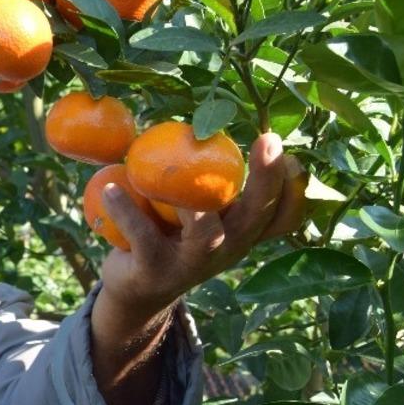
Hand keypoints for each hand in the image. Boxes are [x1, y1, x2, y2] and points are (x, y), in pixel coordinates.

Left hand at [98, 131, 305, 322]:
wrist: (137, 289)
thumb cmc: (173, 235)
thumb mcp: (200, 212)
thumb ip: (209, 181)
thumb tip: (205, 115)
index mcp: (242, 231)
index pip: (284, 214)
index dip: (294, 187)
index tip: (292, 154)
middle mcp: (228, 248)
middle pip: (256, 216)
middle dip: (267, 180)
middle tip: (269, 141)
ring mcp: (194, 263)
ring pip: (206, 233)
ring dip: (193, 203)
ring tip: (172, 174)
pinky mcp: (157, 271)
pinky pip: (144, 237)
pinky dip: (126, 211)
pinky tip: (109, 188)